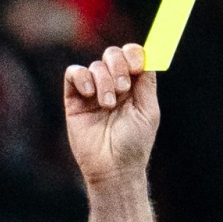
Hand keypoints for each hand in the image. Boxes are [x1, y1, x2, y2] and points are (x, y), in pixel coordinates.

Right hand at [63, 43, 158, 187]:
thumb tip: (147, 58)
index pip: (133, 57)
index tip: (137, 66)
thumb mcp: (148, 112)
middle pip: (113, 54)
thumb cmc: (134, 144)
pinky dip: (82, 77)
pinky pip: (74, 73)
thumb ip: (146, 84)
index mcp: (135, 87)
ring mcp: (94, 90)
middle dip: (118, 66)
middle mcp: (114, 85)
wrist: (113, 167)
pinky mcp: (75, 98)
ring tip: (107, 105)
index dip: (135, 54)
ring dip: (103, 81)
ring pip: (96, 66)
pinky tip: (89, 94)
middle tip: (122, 88)